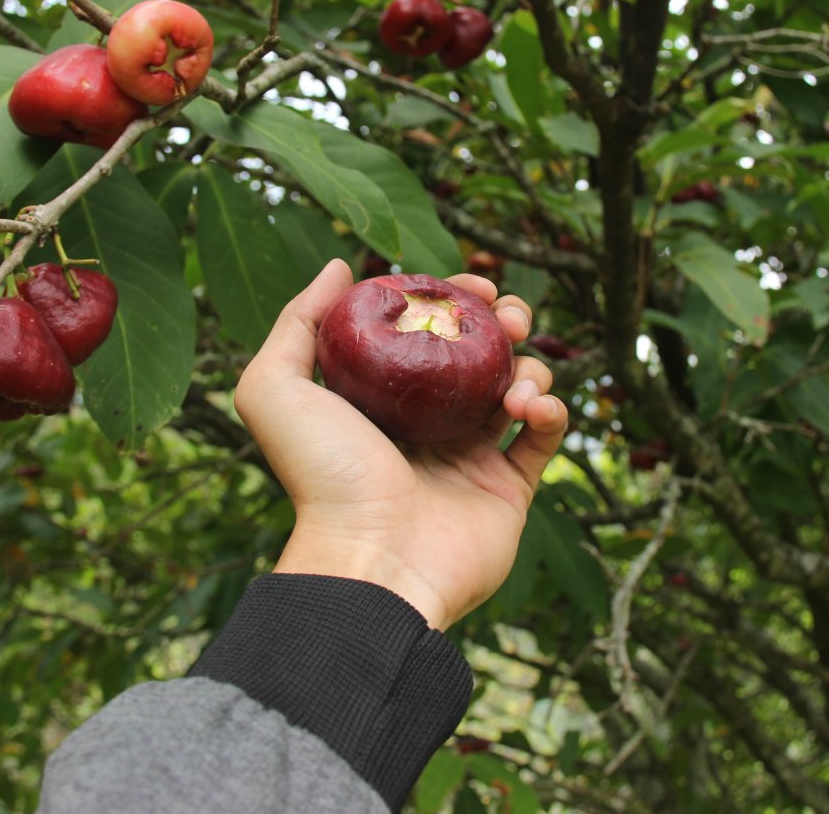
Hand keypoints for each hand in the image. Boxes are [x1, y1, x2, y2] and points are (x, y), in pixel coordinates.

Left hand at [234, 259, 568, 628]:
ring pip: (518, 387)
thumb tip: (340, 267)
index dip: (452, 299)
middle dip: (502, 322)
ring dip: (529, 364)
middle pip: (477, 354)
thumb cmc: (322, 476)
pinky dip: (551, 409)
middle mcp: (426, 425)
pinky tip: (531, 404)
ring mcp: (469, 457)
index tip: (470, 282)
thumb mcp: (277, 388)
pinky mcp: (508, 489)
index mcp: (380, 399)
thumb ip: (297, 322)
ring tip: (516, 379)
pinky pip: (544, 436)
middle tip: (508, 314)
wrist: (371, 561)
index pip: (425, 332)